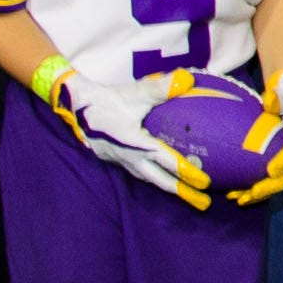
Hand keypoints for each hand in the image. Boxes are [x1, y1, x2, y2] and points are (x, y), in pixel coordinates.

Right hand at [61, 65, 211, 207]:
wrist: (77, 108)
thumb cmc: (107, 101)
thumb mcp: (135, 93)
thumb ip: (160, 88)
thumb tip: (187, 79)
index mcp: (137, 145)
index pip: (167, 162)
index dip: (187, 173)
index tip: (205, 183)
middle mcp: (131, 158)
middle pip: (161, 180)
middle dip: (183, 192)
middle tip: (204, 203)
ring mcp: (124, 161)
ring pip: (151, 179)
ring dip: (170, 187)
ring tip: (188, 194)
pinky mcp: (119, 160)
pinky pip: (142, 173)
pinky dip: (157, 177)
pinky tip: (164, 175)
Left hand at [232, 73, 282, 206]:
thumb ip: (279, 97)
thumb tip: (269, 99)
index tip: (271, 170)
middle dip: (272, 186)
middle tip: (254, 192)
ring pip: (279, 184)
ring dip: (261, 194)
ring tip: (240, 199)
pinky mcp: (280, 167)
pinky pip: (269, 183)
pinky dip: (254, 191)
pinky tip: (236, 196)